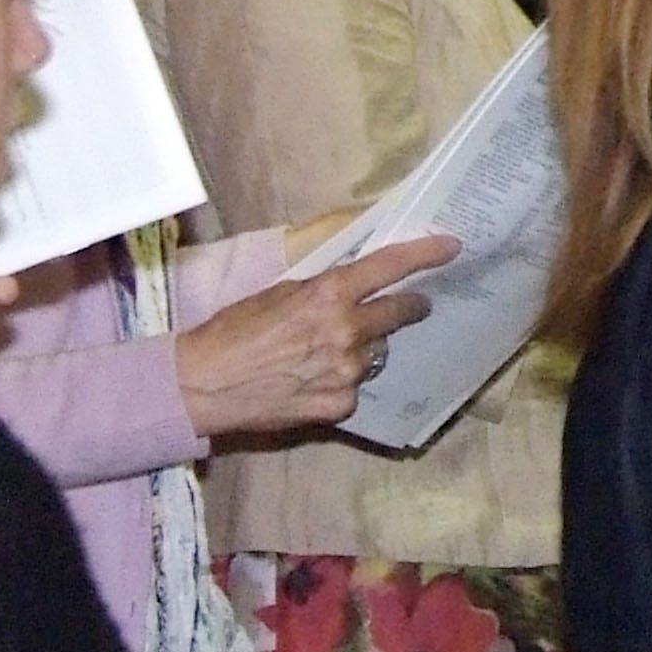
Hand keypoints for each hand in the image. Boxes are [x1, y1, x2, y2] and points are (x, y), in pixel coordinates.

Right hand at [171, 235, 451, 440]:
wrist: (199, 386)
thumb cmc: (232, 332)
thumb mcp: (279, 294)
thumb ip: (323, 289)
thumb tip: (358, 282)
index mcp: (329, 294)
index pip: (391, 267)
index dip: (426, 254)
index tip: (451, 247)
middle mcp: (347, 331)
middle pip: (400, 312)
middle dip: (409, 306)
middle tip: (411, 305)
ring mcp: (347, 371)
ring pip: (374, 353)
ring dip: (361, 349)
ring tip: (324, 354)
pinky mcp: (341, 404)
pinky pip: (355, 388)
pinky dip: (341, 383)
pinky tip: (312, 383)